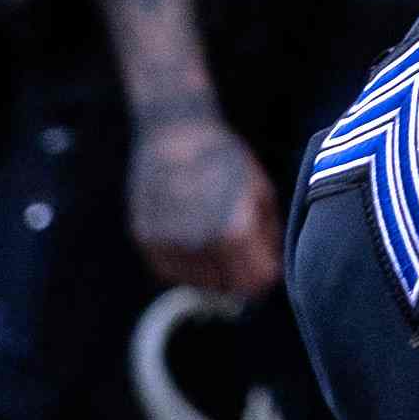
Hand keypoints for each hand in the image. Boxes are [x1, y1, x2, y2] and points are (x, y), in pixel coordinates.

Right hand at [128, 113, 280, 297]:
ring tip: (216, 235)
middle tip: (242, 249)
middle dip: (240, 275)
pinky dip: (185, 262)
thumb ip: (268, 236)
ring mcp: (169, 243)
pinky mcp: (146, 240)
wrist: (174, 132)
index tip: (266, 262)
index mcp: (234, 230)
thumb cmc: (225, 159)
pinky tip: (192, 234)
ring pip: (199, 283)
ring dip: (212, 270)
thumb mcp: (260, 192)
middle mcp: (199, 242)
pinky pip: (172, 271)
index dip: (266, 275)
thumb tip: (272, 273)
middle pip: (228, 287)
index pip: (257, 282)